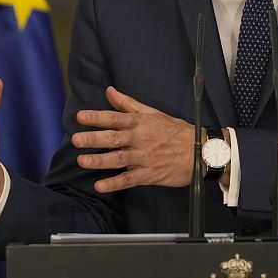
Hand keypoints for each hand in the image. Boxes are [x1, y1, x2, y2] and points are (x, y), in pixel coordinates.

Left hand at [74, 86, 195, 192]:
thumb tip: (109, 91)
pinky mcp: (150, 174)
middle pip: (114, 138)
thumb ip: (128, 104)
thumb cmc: (176, 131)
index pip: (115, 117)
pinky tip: (100, 186)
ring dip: (100, 161)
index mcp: (141, 122)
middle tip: (76, 139)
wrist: (201, 151)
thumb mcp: (153, 113)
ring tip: (82, 161)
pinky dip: (115, 183)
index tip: (81, 117)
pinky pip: (129, 179)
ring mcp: (145, 157)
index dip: (97, 117)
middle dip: (94, 138)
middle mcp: (141, 139)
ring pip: (119, 159)